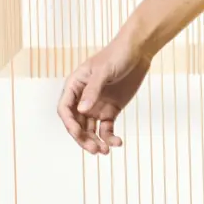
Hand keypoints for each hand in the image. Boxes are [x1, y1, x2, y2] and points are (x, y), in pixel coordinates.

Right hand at [57, 36, 151, 154]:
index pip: (65, 109)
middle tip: (94, 149)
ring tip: (104, 151)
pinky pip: (106, 128)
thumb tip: (82, 111)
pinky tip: (117, 143)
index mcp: (75, 86)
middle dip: (83, 138)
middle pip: (77, 124)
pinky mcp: (111, 110)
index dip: (69, 123)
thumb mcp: (104, 71)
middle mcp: (83, 98)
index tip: (78, 133)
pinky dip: (109, 138)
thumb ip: (93, 90)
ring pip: (90, 130)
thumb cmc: (117, 54)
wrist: (138, 51)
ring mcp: (96, 105)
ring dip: (95, 141)